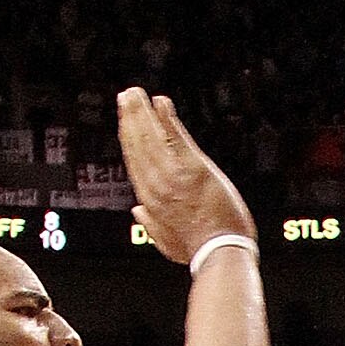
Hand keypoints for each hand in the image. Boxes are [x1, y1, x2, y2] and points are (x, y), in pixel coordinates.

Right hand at [117, 90, 255, 265]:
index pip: (134, 162)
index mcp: (149, 201)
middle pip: (138, 145)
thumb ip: (150, 224)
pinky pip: (175, 137)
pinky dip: (166, 119)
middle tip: (126, 97)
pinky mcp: (194, 168)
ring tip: (137, 94)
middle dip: (131, 118)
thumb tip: (137, 211)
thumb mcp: (167, 242)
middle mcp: (156, 185)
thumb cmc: (197, 249)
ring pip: (151, 137)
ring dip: (143, 112)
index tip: (124, 122)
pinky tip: (161, 103)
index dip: (127, 138)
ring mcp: (174, 175)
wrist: (219, 251)